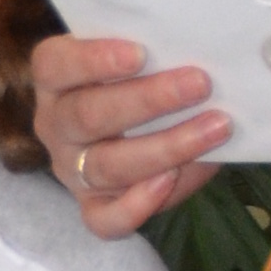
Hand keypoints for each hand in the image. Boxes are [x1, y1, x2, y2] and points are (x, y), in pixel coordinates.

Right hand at [34, 28, 230, 235]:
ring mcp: (71, 170)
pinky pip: (105, 219)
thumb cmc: (143, 79)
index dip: (93, 59)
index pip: (55, 65)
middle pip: (88, 116)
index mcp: (55, 79)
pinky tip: (173, 179)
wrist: (141, 125)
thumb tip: (212, 56)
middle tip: (200, 83)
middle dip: (149, 100)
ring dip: (166, 147)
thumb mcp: (142, 57)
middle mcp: (55, 125)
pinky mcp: (92, 206)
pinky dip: (138, 205)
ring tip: (216, 128)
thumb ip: (157, 52)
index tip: (141, 53)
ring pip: (106, 165)